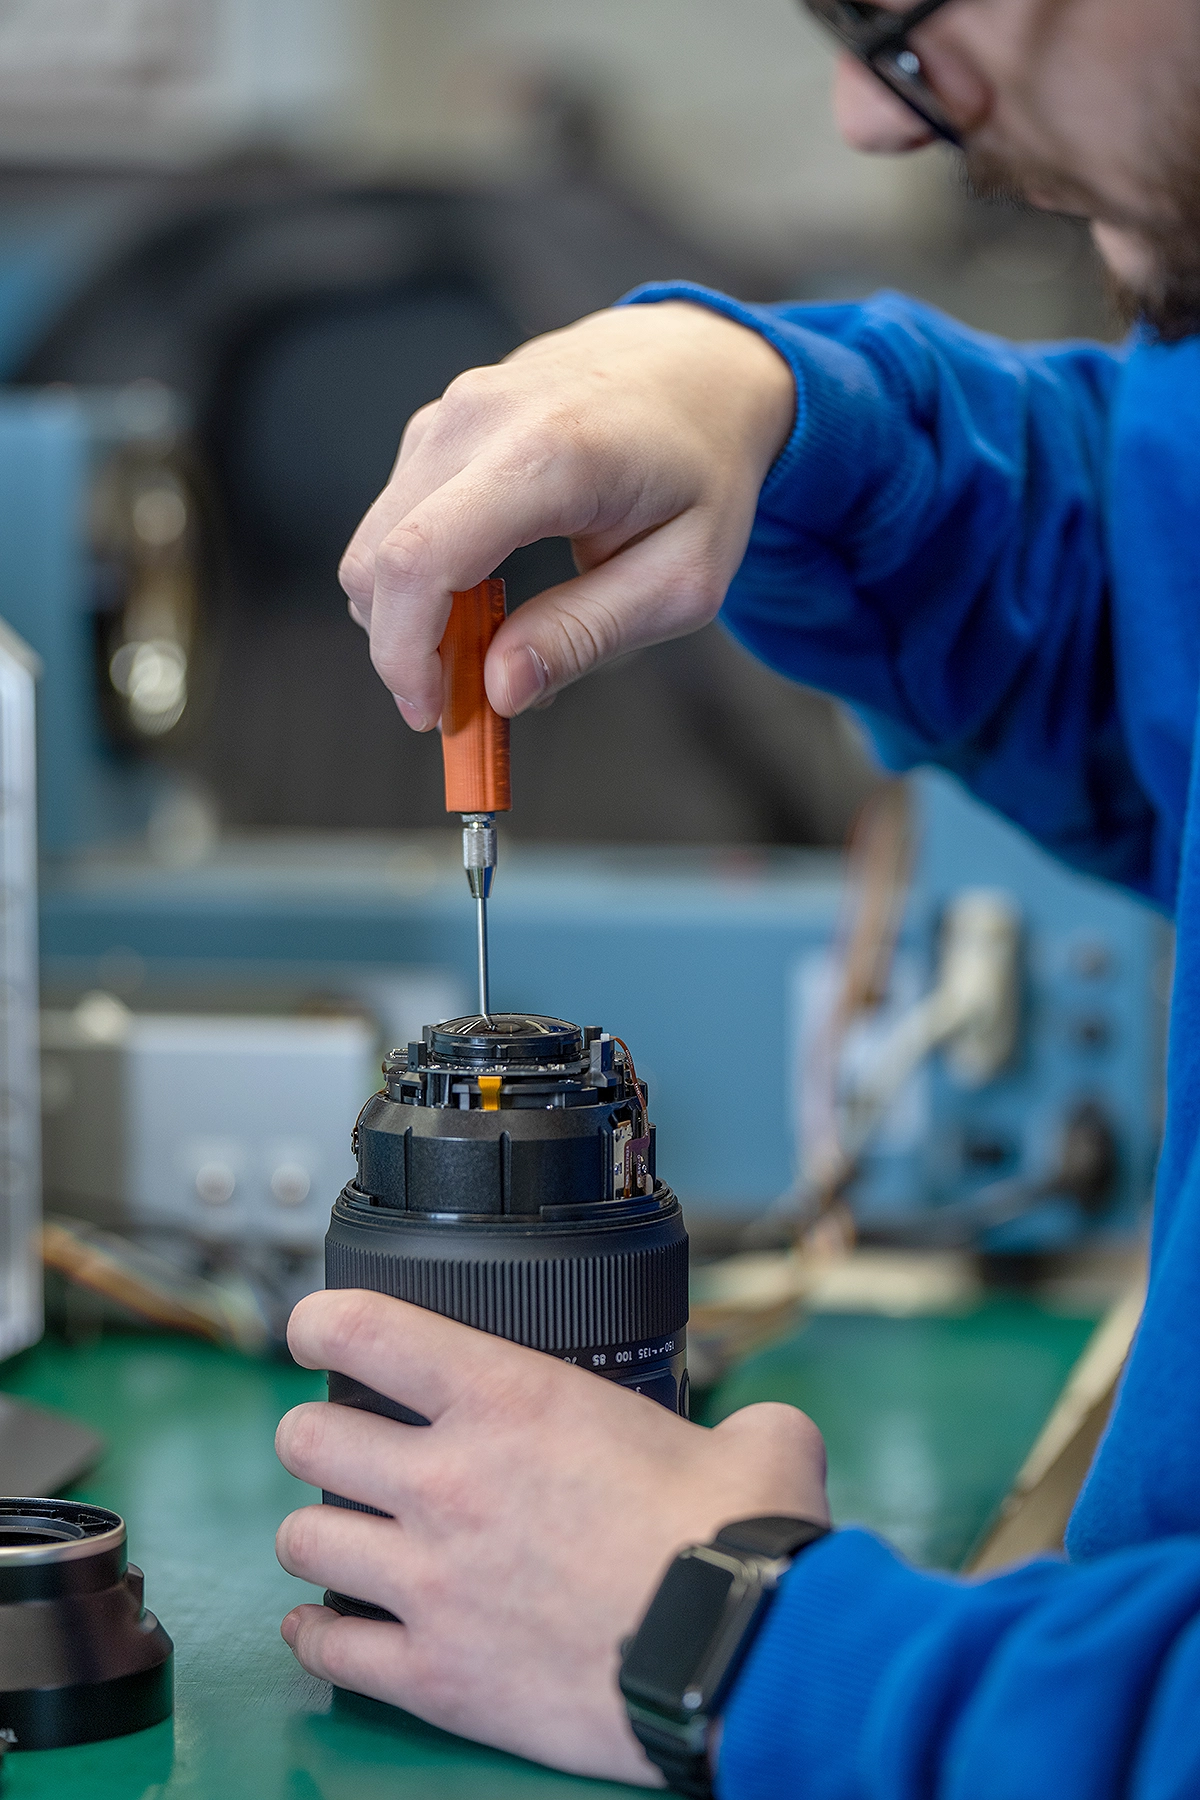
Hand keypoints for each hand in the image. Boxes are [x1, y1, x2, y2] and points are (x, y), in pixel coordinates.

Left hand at [275, 1290, 827, 1783]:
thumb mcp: (752, 1442)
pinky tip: (324, 1627)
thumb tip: (763, 1442)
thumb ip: (740, 1424)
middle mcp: (449, 1481)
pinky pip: (329, 1652)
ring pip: (303, 1540)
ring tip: (338, 1534)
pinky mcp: (435, 1676)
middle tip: (340, 1444)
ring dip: (317, 1532)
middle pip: (308, 1440)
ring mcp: (430, 1582)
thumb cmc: (738, 1544)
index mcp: (511, 1399)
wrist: (737, 1659)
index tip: (315, 1327)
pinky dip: (316, 1637)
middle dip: (315, 1435)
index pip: (365, 1330)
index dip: (322, 1320)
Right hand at [338, 301, 794, 729]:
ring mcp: (451, 411)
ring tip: (492, 639)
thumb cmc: (703, 472)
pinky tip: (486, 591)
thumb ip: (586, 635)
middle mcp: (482, 418)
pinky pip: (397, 519)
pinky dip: (423, 575)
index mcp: (550, 453)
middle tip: (466, 696)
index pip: (421, 559)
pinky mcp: (439, 423)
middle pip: (378, 558)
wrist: (699, 366)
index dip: (404, 652)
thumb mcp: (681, 580)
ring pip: (377, 545)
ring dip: (413, 614)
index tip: (431, 712)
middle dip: (403, 648)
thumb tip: (499, 690)